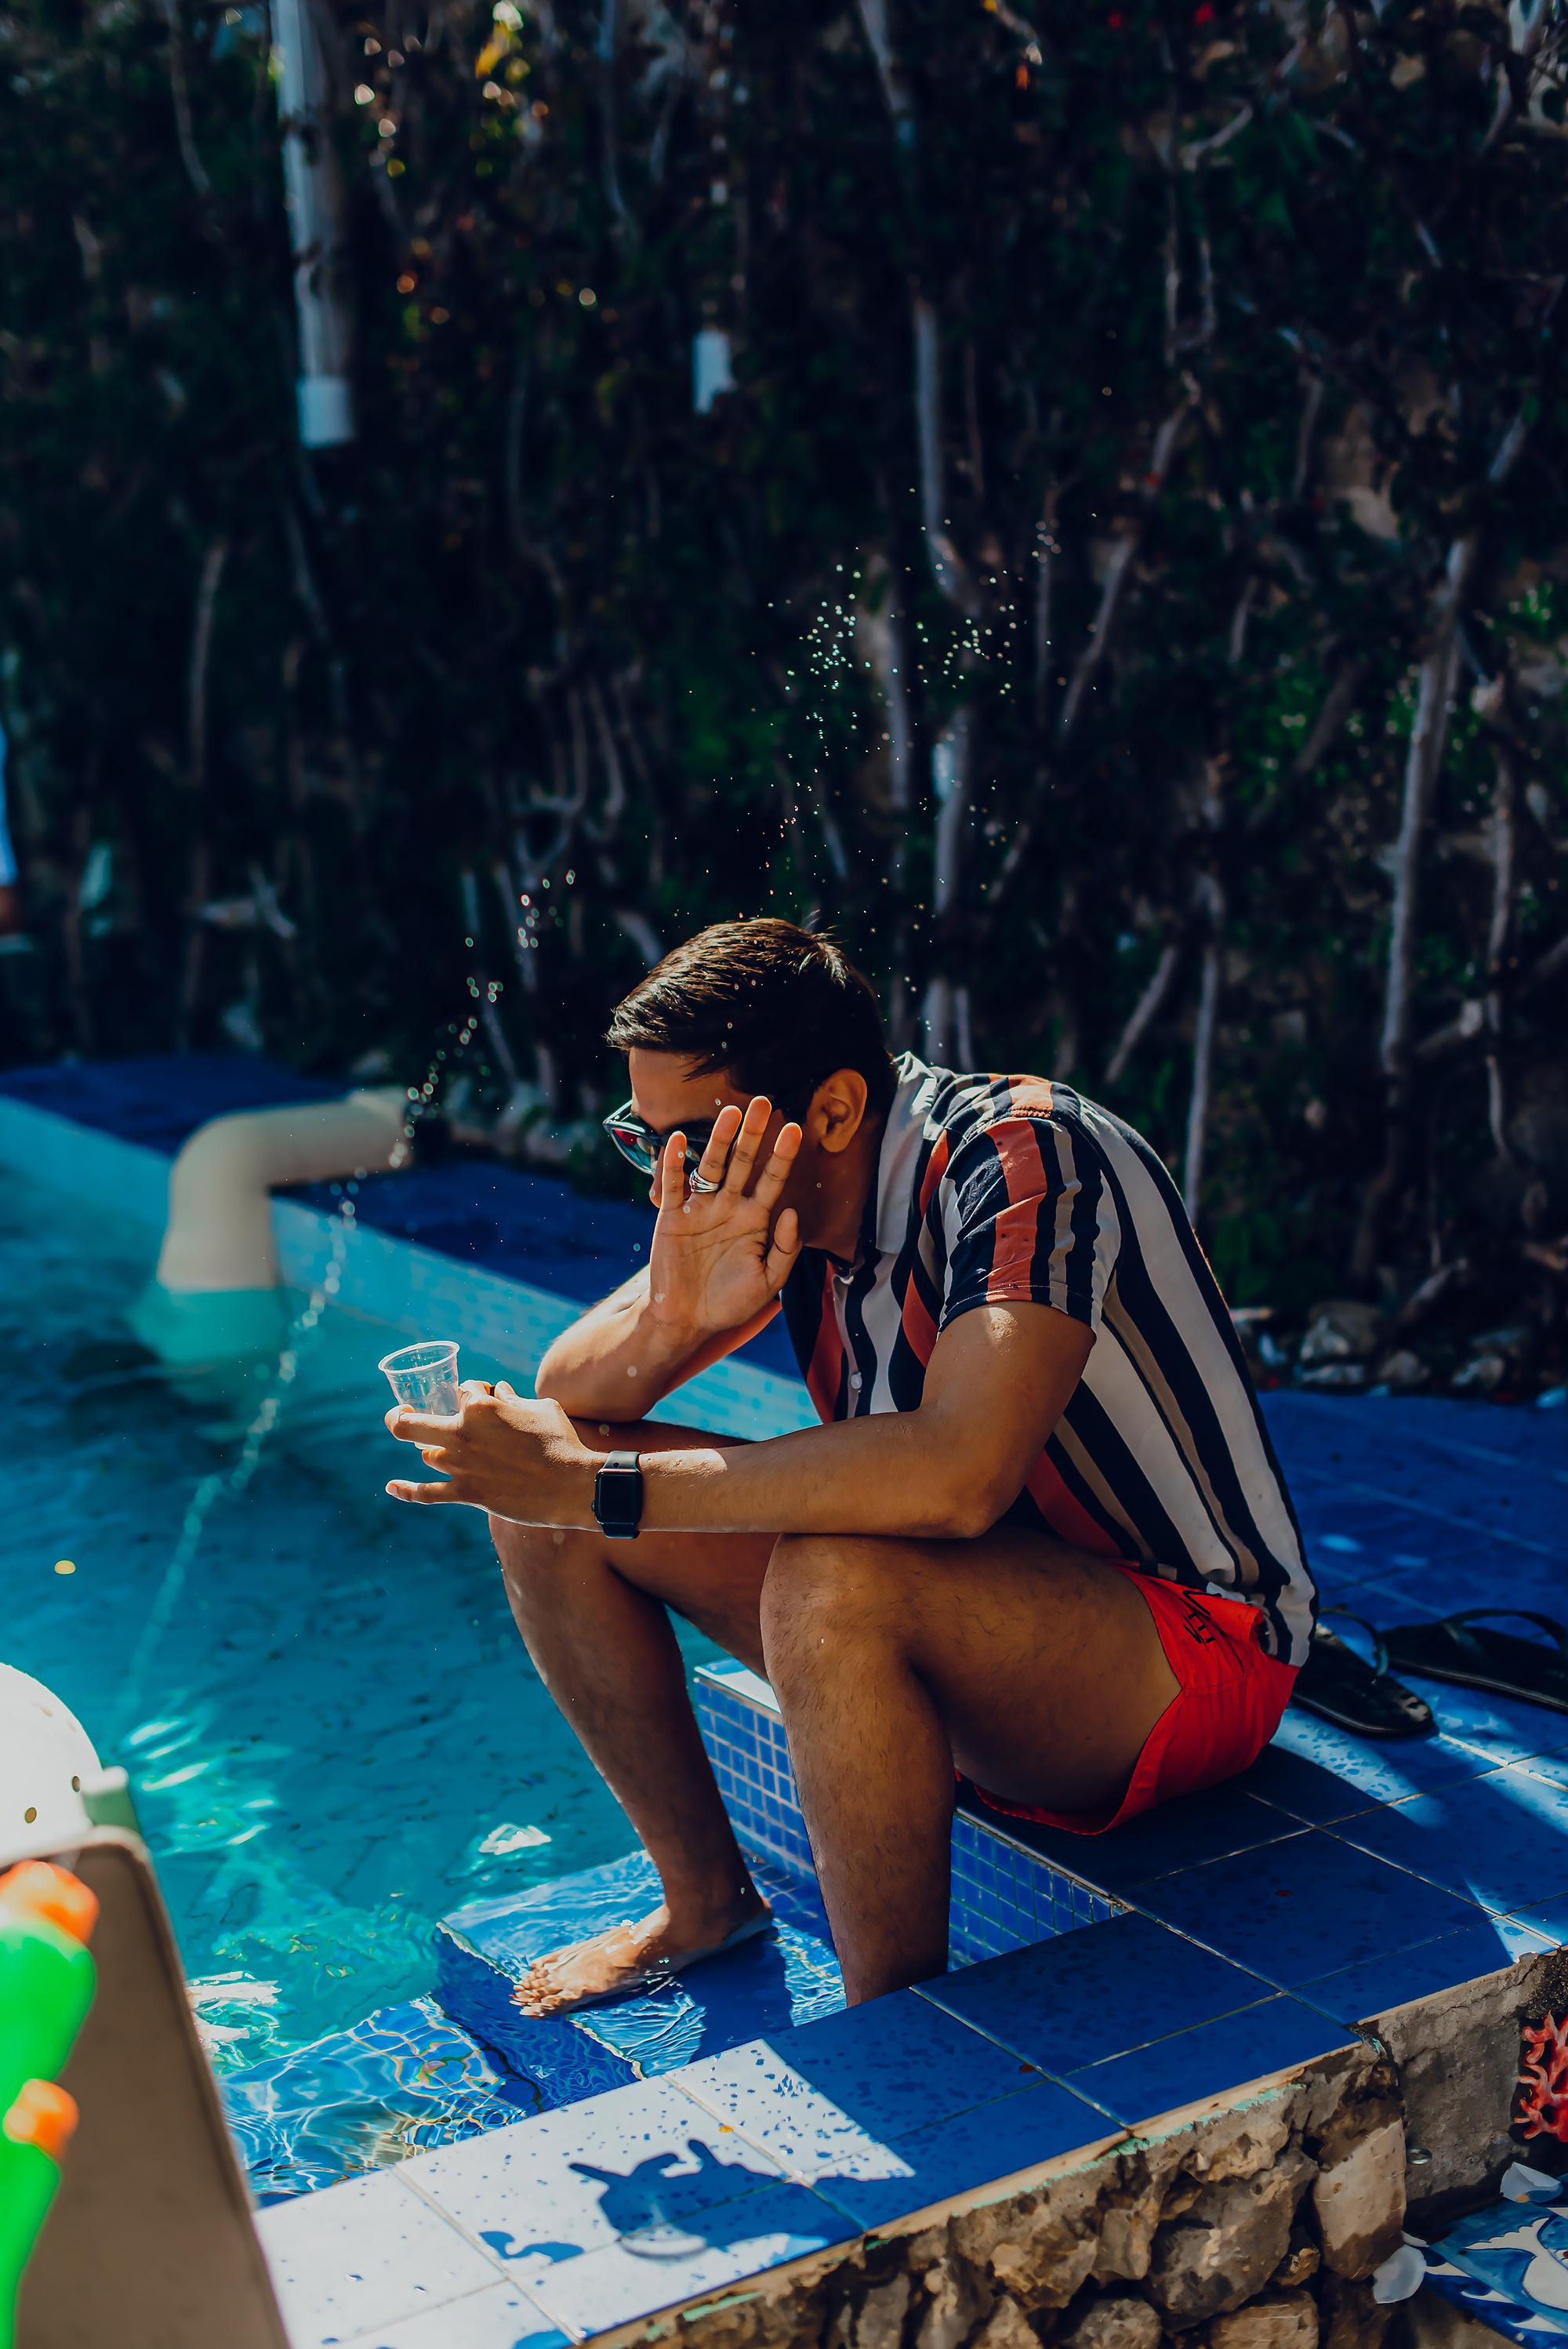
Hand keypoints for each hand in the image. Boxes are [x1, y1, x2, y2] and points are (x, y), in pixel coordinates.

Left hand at [384, 1380, 595, 1522]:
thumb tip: (501, 1394)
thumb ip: (515, 1400)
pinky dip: (407, 1491)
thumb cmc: (560, 1440)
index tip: (489, 1400)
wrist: (570, 1484)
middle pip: (412, 1424)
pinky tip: (391, 1486)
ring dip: (435, 1452)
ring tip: (444, 1453)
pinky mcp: (467, 1492)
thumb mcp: (541, 1407)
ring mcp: (460, 1465)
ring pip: (429, 1456)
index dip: (475, 1393)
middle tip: (402, 1414)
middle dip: (401, 1416)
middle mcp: (462, 1433)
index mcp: (480, 1406)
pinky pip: (427, 1494)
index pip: (463, 1390)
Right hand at [646, 1096, 802, 1337]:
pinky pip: (674, 1185)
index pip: (772, 1181)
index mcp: (754, 1220)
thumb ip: (784, 1250)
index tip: (796, 1129)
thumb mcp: (768, 1282)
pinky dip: (675, 1163)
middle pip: (744, 1163)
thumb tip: (791, 1211)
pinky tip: (680, 1142)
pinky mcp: (672, 1217)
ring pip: (712, 1167)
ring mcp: (700, 1209)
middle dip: (754, 1134)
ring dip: (720, 1140)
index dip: (783, 1156)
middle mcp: (728, 1207)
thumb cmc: (730, 1303)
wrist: (687, 1321)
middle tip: (764, 1104)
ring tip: (731, 1113)